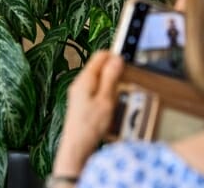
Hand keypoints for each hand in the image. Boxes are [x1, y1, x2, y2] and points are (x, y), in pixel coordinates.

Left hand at [52, 51, 123, 177]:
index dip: (115, 56)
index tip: (127, 63)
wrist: (77, 148)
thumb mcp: (106, 100)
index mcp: (85, 79)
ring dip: (111, 86)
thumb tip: (116, 59)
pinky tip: (110, 108)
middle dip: (114, 73)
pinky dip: (106, 95)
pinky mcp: (81, 103)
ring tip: (116, 100)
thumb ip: (111, 78)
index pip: (100, 55)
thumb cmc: (90, 127)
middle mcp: (79, 83)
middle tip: (123, 86)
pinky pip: (96, 91)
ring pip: (99, 80)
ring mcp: (79, 93)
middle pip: (100, 67)